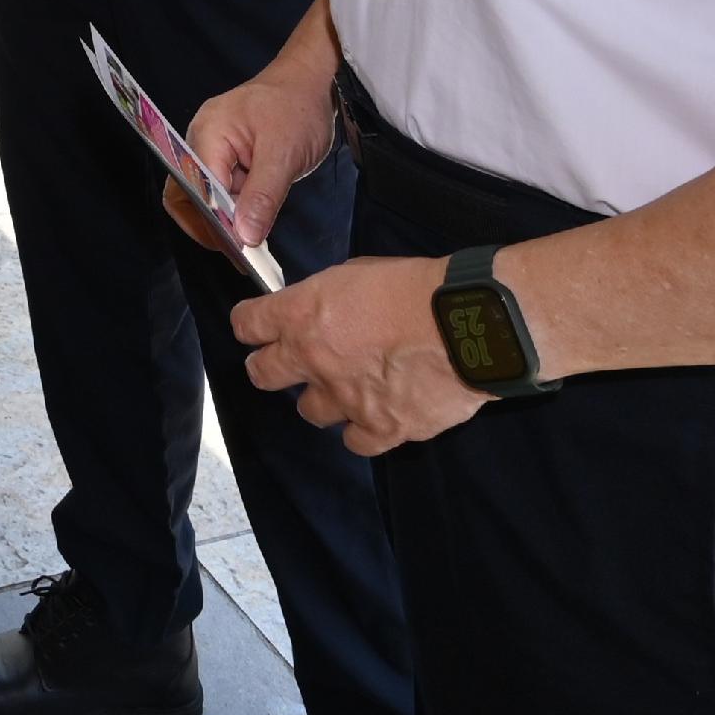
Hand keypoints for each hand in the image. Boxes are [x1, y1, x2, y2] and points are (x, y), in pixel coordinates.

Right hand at [171, 72, 338, 253]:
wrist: (311, 83)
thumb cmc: (298, 109)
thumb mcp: (284, 155)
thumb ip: (262, 196)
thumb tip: (244, 237)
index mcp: (207, 135)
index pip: (196, 188)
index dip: (212, 221)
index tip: (237, 250)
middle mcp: (200, 143)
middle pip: (187, 195)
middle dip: (209, 227)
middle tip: (240, 255)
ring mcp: (212, 151)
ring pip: (204, 197)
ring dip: (224, 222)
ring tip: (250, 248)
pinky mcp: (227, 160)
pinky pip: (222, 192)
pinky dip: (235, 212)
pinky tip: (254, 229)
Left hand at [230, 255, 483, 455]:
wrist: (467, 323)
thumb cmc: (416, 287)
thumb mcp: (356, 272)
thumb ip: (325, 298)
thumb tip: (317, 310)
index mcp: (301, 315)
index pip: (247, 324)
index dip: (250, 325)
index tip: (257, 327)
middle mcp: (313, 360)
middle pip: (261, 374)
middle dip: (269, 368)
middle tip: (286, 364)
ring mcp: (345, 400)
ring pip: (309, 412)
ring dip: (323, 399)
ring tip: (345, 388)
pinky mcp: (381, 429)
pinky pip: (354, 442)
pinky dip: (362, 430)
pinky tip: (375, 416)